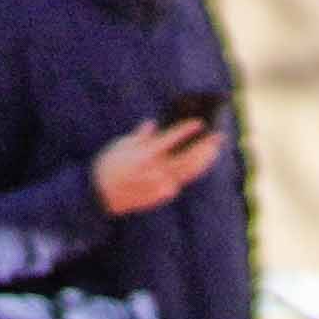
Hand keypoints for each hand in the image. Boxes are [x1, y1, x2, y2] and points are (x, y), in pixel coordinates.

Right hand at [91, 113, 225, 215]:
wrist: (99, 196)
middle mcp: (155, 171)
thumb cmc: (108, 166)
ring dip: (204, 160)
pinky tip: (200, 163)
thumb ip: (140, 136)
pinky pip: (181, 181)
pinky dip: (191, 171)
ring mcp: (160, 185)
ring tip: (214, 149)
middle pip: (188, 158)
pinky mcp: (163, 194)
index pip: (171, 139)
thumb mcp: (120, 145)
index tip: (199, 122)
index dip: (187, 130)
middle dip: (205, 146)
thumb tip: (153, 124)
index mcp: (144, 155)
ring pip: (189, 172)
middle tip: (218, 136)